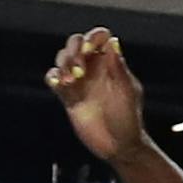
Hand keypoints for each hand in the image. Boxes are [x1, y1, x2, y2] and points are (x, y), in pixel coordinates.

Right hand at [46, 27, 145, 163]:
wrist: (118, 146)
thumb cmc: (129, 119)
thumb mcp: (127, 93)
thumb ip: (119, 68)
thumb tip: (113, 42)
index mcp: (110, 63)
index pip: (99, 37)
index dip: (93, 37)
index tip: (90, 48)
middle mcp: (93, 68)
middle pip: (75, 43)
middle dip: (73, 49)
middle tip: (78, 68)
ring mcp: (79, 82)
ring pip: (62, 59)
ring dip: (62, 64)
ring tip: (70, 81)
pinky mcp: (68, 97)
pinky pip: (54, 79)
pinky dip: (52, 77)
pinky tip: (59, 85)